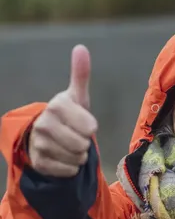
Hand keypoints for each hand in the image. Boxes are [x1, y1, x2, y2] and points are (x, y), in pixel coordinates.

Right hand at [29, 45, 97, 176]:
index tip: (84, 124)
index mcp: (57, 106)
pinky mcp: (39, 162)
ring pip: (76, 159)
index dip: (90, 128)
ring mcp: (39, 144)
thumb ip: (80, 75)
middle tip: (77, 136)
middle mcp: (44, 124)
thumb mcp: (77, 97)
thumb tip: (81, 48)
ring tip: (70, 146)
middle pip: (82, 145)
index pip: (90, 127)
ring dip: (79, 156)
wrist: (46, 136)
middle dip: (85, 143)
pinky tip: (64, 158)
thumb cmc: (68, 115)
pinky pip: (68, 171)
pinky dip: (71, 168)